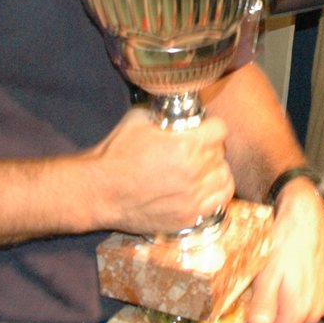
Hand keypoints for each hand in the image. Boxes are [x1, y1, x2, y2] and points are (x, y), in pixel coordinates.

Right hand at [90, 108, 234, 236]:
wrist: (99, 192)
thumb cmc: (116, 154)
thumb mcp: (139, 119)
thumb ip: (166, 111)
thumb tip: (179, 105)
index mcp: (184, 145)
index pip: (220, 129)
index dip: (211, 126)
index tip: (204, 128)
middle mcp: (193, 172)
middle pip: (221, 152)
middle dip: (210, 147)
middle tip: (197, 148)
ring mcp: (192, 198)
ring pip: (224, 177)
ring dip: (215, 169)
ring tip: (202, 168)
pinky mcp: (188, 217)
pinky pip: (219, 201)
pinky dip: (216, 192)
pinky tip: (204, 187)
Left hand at [243, 180, 323, 322]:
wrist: (307, 213)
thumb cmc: (287, 237)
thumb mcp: (267, 271)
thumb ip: (262, 305)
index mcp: (299, 308)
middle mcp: (315, 308)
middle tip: (250, 305)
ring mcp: (322, 298)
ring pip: (294, 317)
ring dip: (280, 310)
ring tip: (266, 288)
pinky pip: (304, 303)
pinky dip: (291, 298)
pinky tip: (282, 281)